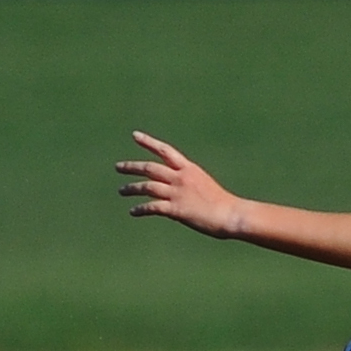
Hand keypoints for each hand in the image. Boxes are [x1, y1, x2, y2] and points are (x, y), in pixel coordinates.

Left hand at [115, 131, 244, 238]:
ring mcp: (177, 193)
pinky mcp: (176, 209)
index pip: (165, 151)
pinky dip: (140, 209)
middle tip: (118, 167)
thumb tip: (181, 191)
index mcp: (189, 169)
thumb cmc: (224, 204)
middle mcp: (180, 178)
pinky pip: (152, 207)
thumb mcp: (205, 186)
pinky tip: (133, 211)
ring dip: (132, 188)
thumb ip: (190, 185)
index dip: (148, 142)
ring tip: (122, 191)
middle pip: (150, 168)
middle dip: (132, 166)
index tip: (135, 135)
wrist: (231, 214)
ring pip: (147, 186)